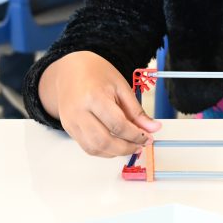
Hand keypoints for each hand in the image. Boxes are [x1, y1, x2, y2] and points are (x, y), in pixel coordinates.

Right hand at [38, 51, 160, 156]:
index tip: (148, 138)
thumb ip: (137, 111)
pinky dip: (103, 151)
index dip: (136, 136)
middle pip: (104, 142)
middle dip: (126, 148)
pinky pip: (86, 147)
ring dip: (114, 153)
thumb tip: (153, 128)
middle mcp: (79, 112)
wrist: (71, 69)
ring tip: (129, 146)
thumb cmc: (96, 73)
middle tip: (140, 145)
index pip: (118, 126)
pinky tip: (115, 145)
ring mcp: (71, 122)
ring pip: (94, 149)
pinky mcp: (68, 128)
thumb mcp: (122, 87)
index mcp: (94, 97)